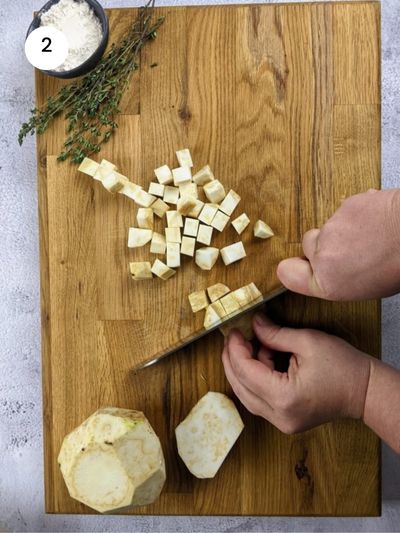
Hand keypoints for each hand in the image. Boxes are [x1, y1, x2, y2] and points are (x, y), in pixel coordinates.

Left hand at [222, 314, 370, 433]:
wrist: (365, 391)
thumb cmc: (343, 366)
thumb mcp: (307, 341)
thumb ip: (274, 334)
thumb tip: (253, 324)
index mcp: (283, 397)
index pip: (245, 371)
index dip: (235, 349)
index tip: (233, 331)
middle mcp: (279, 415)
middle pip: (240, 386)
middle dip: (233, 359)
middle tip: (234, 337)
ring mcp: (281, 422)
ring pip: (246, 395)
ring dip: (243, 369)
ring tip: (253, 346)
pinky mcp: (285, 421)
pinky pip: (258, 400)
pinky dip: (255, 379)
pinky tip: (263, 360)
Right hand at [277, 188, 399, 299]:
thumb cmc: (399, 265)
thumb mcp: (366, 288)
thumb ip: (338, 278)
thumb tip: (334, 267)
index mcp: (327, 283)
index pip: (287, 273)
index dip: (292, 267)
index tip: (299, 265)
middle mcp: (324, 256)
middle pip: (308, 245)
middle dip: (322, 244)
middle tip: (348, 249)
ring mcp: (332, 228)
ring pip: (329, 226)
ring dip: (344, 229)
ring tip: (371, 236)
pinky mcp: (345, 207)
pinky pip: (345, 210)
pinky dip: (358, 214)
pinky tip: (375, 221)